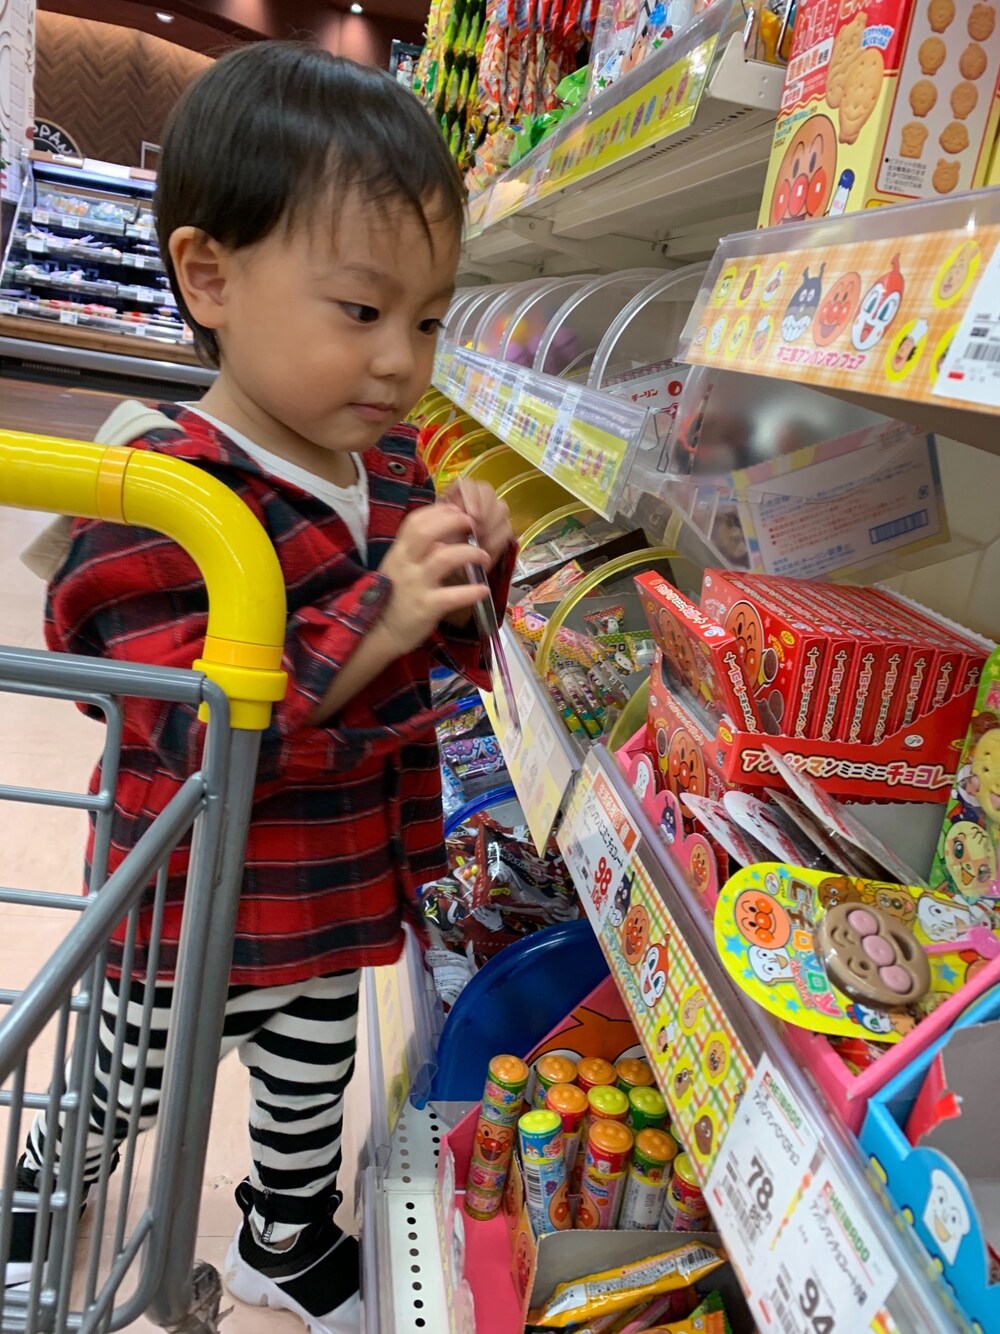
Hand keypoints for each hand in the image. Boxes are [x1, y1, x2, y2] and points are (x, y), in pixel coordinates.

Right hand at [379, 503, 490, 653]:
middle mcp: (405, 564)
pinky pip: (453, 596)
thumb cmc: (393, 599)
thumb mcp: (397, 570)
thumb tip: (441, 540)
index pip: (415, 521)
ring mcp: (415, 585)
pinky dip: (472, 591)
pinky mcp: (426, 607)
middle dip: (454, 522)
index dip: (438, 511)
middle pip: (427, 531)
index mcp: (398, 552)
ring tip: (485, 557)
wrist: (378, 633)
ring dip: (470, 553)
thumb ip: (415, 553)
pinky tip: (483, 590)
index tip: (457, 510)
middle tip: (474, 525)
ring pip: (444, 558)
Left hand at [443, 480, 512, 567]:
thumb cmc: (440, 548)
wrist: (450, 568)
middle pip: (487, 492)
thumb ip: (445, 520)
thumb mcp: (436, 534)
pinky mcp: (502, 529)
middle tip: (477, 531)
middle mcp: (476, 500)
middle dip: (484, 511)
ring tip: (479, 542)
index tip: (472, 514)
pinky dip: (496, 541)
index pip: (468, 484)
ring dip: (490, 526)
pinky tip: (486, 551)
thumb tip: (460, 515)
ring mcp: (492, 513)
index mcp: (456, 497)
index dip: (471, 496)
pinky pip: (506, 529)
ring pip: (501, 508)